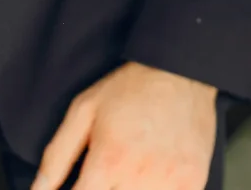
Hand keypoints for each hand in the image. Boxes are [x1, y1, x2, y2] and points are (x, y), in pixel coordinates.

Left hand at [33, 62, 217, 189]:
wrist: (181, 72)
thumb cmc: (133, 88)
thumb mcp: (84, 111)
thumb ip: (57, 157)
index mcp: (109, 162)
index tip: (82, 185)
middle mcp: (140, 178)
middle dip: (104, 188)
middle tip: (110, 170)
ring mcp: (171, 183)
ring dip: (127, 189)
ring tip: (130, 169)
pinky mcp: (193, 183)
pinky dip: (156, 189)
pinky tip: (152, 174)